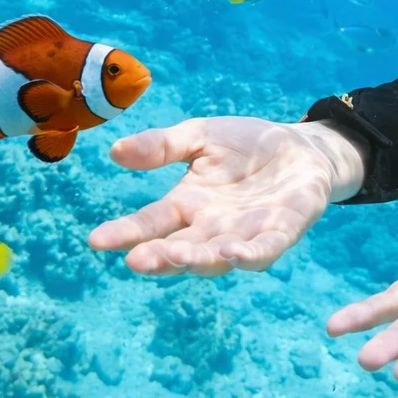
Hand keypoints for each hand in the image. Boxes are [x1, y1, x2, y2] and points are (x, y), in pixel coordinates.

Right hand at [87, 117, 364, 275]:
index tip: (96, 240)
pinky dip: (250, 255)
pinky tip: (235, 254)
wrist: (301, 146)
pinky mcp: (282, 230)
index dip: (125, 233)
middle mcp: (212, 228)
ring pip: (218, 255)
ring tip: (180, 257)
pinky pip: (265, 249)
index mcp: (187, 205)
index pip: (151, 223)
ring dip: (200, 259)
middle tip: (137, 261)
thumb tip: (115, 152)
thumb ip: (162, 146)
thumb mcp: (200, 136)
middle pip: (181, 248)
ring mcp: (246, 233)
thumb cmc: (246, 145)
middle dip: (161, 256)